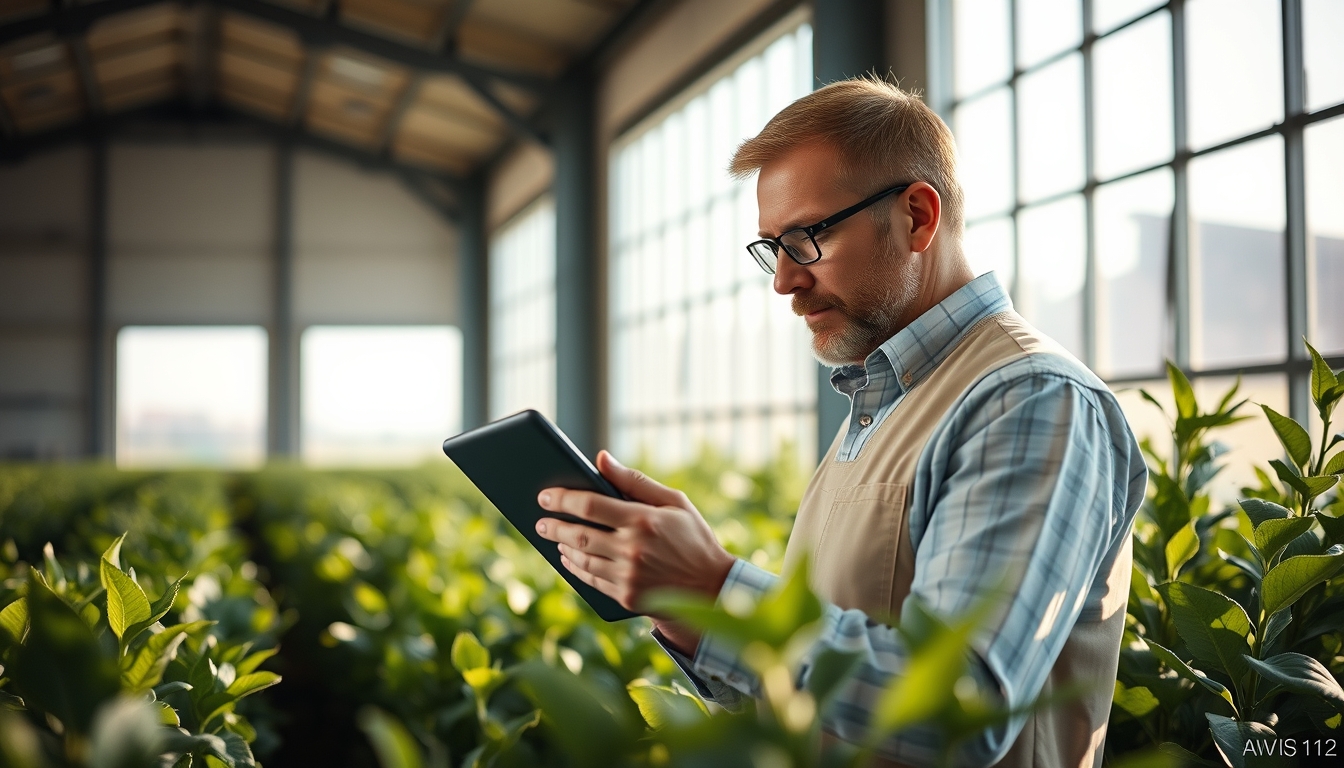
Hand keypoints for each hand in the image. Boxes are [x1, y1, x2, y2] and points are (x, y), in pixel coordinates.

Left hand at [535, 451, 735, 634]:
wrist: (711, 587)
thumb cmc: (692, 537)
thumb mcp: (673, 501)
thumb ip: (634, 480)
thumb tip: (600, 458)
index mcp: (643, 520)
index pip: (590, 505)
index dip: (562, 498)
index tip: (544, 496)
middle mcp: (633, 549)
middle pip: (579, 534)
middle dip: (553, 525)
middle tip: (539, 521)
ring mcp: (629, 576)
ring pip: (581, 559)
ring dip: (562, 547)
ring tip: (554, 537)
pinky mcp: (626, 596)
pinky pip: (591, 580)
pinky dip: (574, 568)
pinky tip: (569, 558)